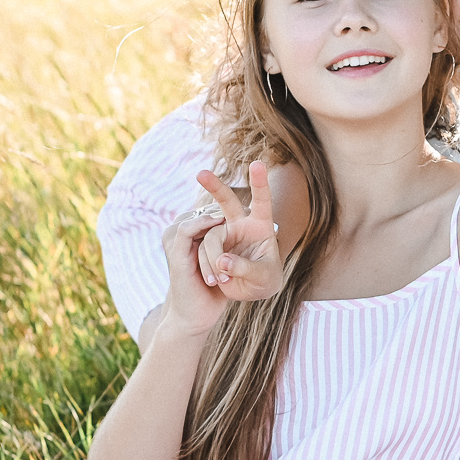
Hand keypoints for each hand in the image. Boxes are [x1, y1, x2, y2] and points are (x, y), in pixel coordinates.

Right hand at [194, 163, 282, 301]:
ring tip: (223, 281)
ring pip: (212, 236)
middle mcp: (238, 225)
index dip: (260, 183)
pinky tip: (213, 278)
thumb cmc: (261, 284)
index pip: (261, 201)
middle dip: (214, 186)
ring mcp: (219, 234)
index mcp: (259, 226)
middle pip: (226, 201)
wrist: (244, 296)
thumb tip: (222, 261)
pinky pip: (198, 245)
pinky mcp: (201, 247)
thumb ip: (245, 268)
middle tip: (200, 174)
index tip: (257, 164)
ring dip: (215, 260)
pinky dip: (205, 262)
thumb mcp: (261, 279)